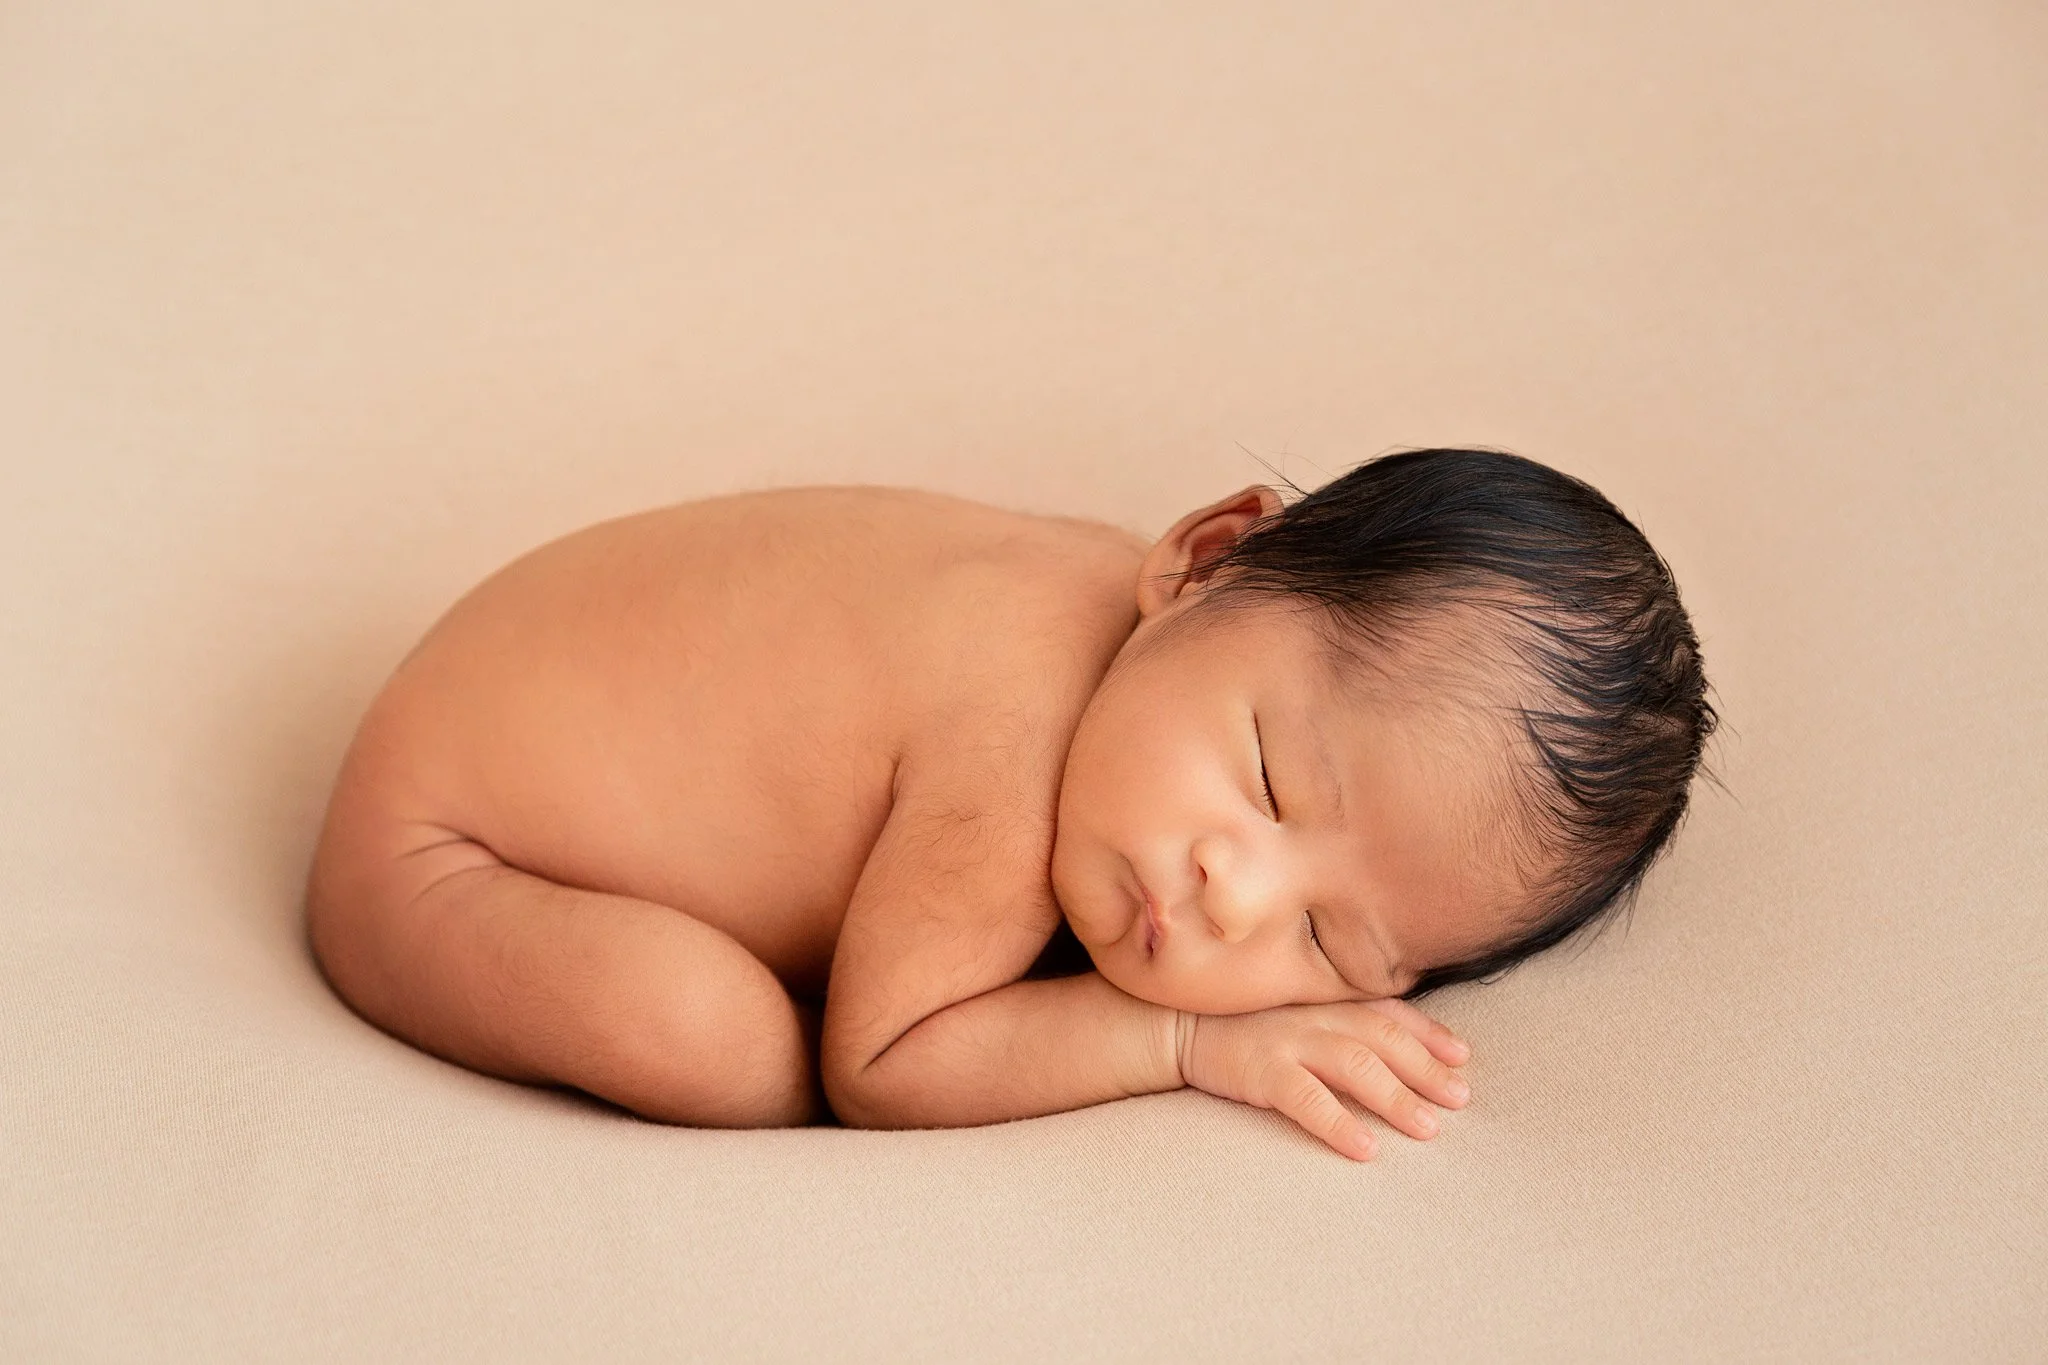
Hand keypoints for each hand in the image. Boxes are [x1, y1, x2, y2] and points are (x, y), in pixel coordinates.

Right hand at [1174, 998, 1471, 1160]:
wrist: (1175, 1024)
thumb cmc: (1240, 1024)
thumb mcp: (1292, 1011)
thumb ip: (1334, 1019)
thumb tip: (1386, 1044)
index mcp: (1324, 1002)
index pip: (1389, 1013)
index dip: (1429, 1034)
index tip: (1462, 1057)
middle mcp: (1314, 1017)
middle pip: (1384, 1041)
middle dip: (1426, 1070)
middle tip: (1460, 1100)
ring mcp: (1289, 1042)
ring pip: (1357, 1067)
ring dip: (1397, 1098)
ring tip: (1428, 1128)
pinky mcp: (1262, 1072)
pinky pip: (1308, 1099)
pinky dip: (1340, 1124)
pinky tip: (1366, 1149)